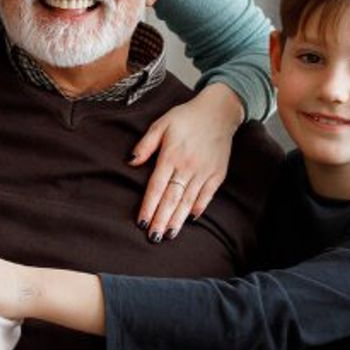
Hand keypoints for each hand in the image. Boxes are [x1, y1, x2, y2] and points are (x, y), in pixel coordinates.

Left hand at [130, 82, 243, 241]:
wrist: (219, 111)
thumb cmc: (185, 118)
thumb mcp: (161, 124)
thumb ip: (146, 144)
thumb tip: (130, 162)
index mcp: (171, 156)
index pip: (156, 187)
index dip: (148, 206)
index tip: (141, 222)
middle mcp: (188, 166)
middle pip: (171, 199)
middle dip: (161, 220)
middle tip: (153, 238)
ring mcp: (204, 172)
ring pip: (188, 201)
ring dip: (177, 219)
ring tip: (168, 235)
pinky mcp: (218, 174)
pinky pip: (207, 195)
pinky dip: (198, 207)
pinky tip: (189, 219)